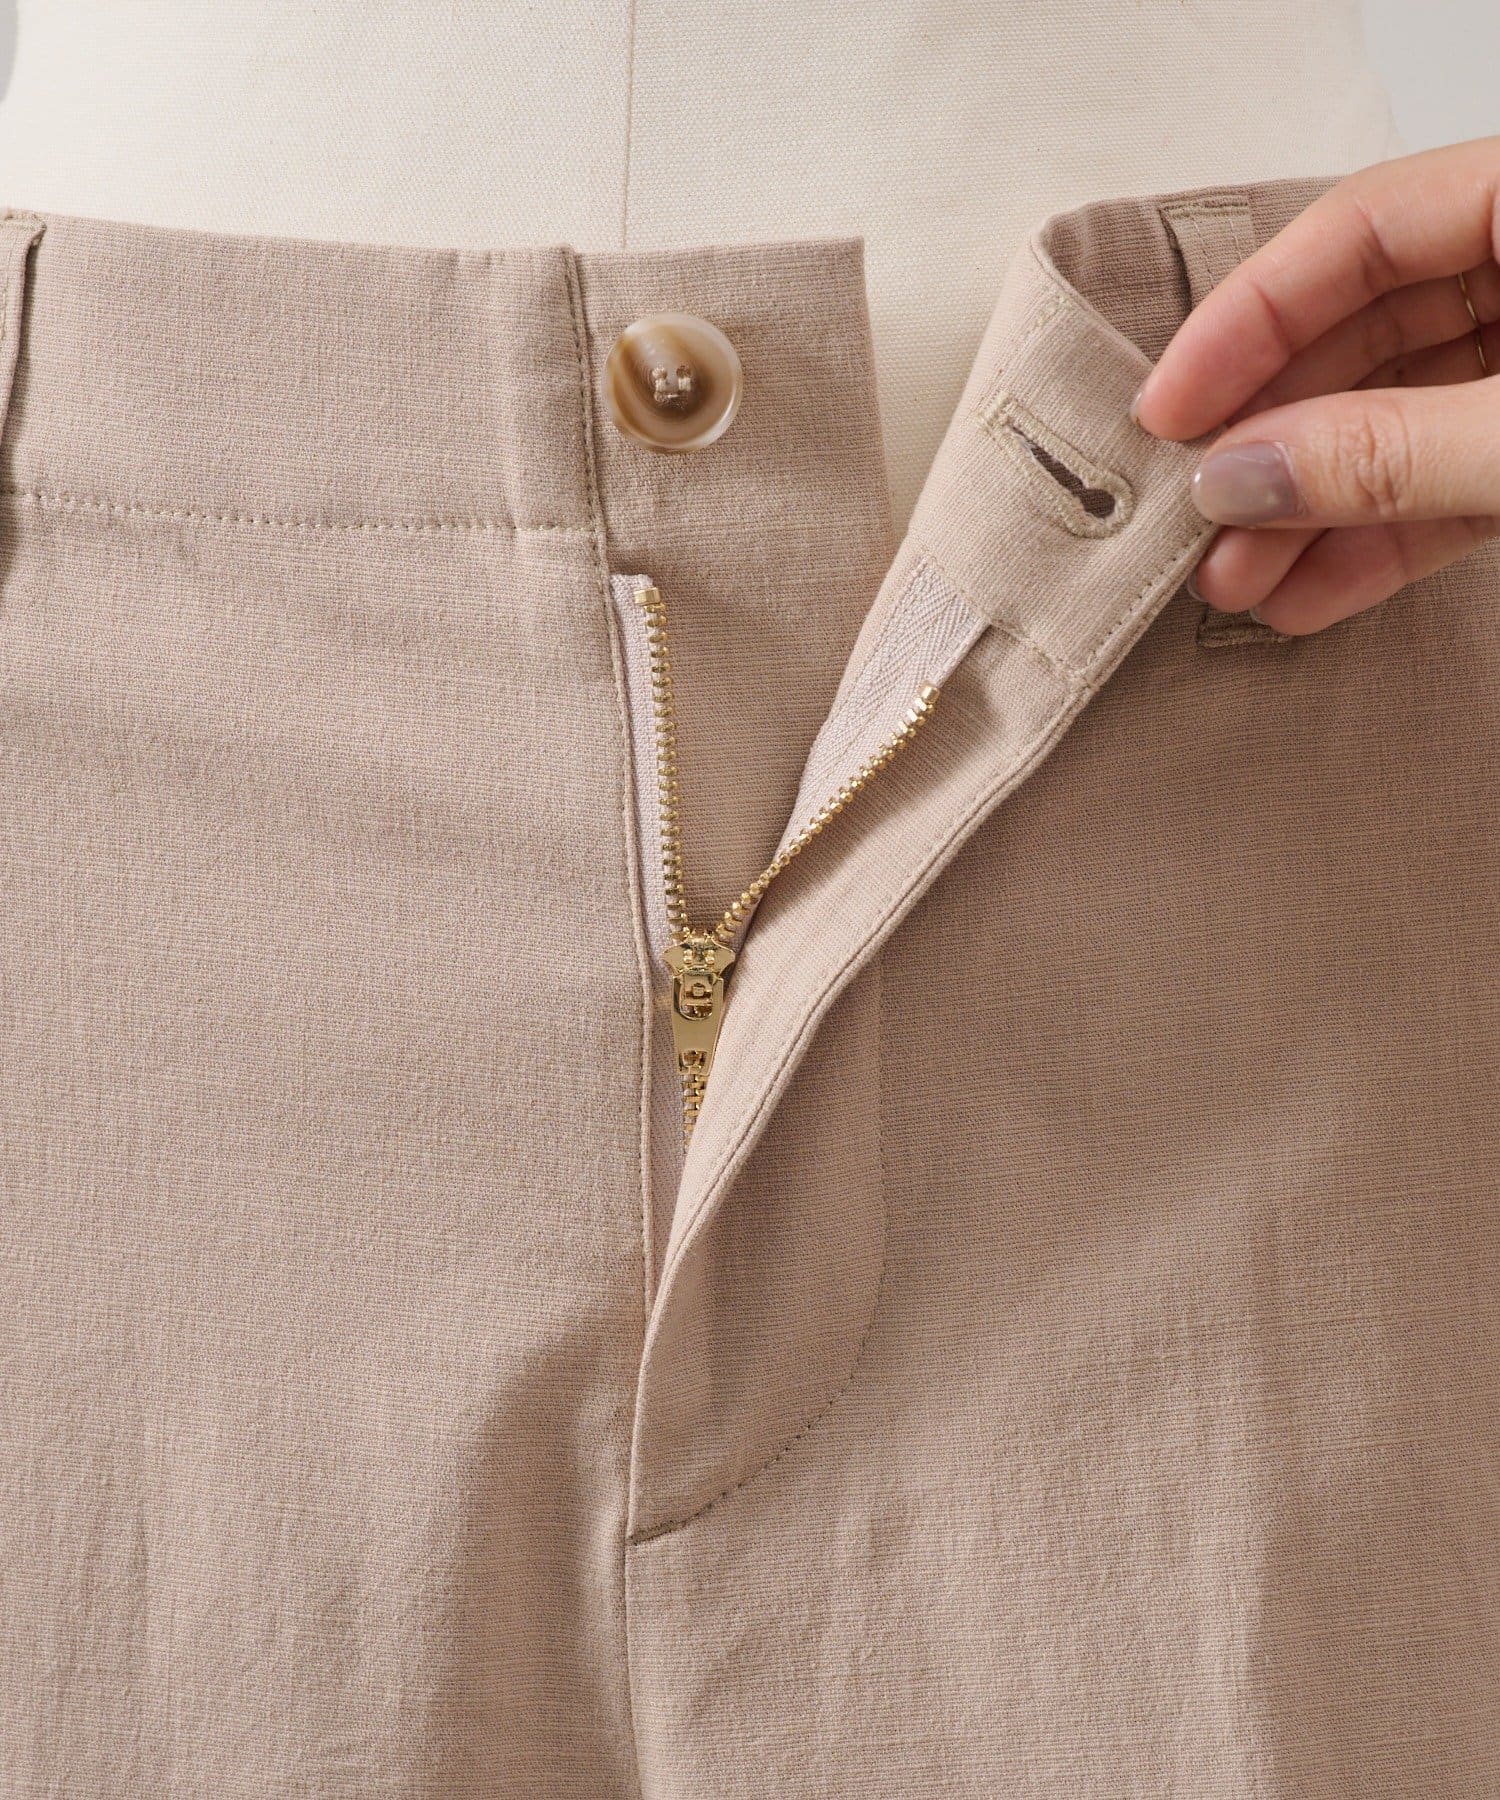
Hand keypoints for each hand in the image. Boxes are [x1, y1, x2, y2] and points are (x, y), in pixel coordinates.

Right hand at [1134, 139, 1499, 634]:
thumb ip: (1391, 452)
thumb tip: (1238, 477)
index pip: (1362, 230)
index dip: (1248, 321)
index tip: (1167, 413)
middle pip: (1368, 331)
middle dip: (1274, 442)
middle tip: (1190, 520)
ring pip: (1404, 421)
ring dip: (1312, 511)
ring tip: (1233, 585)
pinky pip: (1457, 484)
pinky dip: (1386, 540)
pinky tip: (1310, 598)